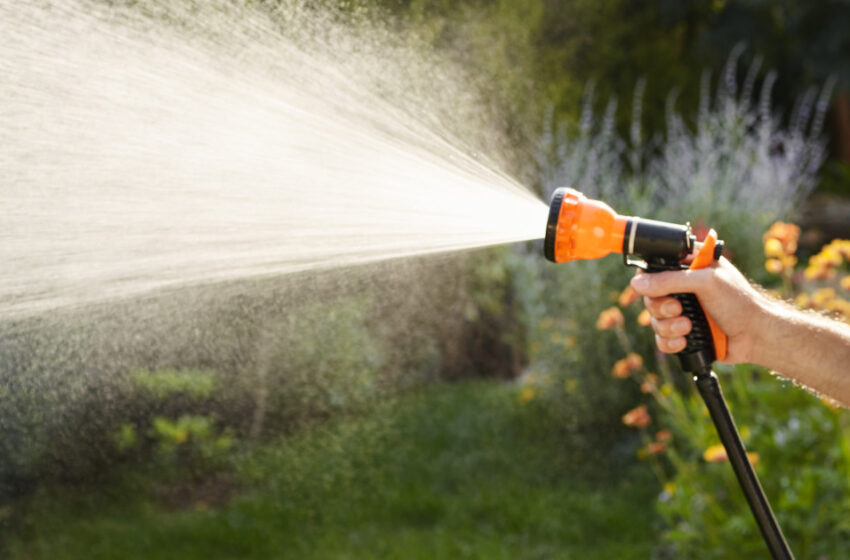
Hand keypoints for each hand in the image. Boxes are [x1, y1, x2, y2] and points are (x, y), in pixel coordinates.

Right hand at [629, 257, 769, 363]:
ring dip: (668, 326)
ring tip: (688, 327)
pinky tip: (684, 340)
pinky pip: (661, 339)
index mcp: (688, 266)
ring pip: (653, 320)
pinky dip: (669, 342)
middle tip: (679, 309)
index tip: (655, 288)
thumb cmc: (739, 302)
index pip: (655, 267)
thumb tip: (636, 284)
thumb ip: (669, 280)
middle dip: (661, 307)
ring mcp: (682, 311)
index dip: (649, 278)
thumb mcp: (705, 282)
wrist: (756, 336)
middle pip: (649, 297)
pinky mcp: (682, 333)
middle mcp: (682, 287)